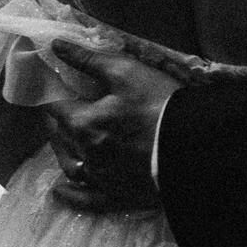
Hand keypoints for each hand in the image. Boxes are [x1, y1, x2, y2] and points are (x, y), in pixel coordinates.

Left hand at [9, 32, 173, 214]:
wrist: (194, 145)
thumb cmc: (159, 103)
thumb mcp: (126, 72)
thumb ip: (89, 60)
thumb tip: (56, 47)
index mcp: (83, 124)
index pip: (55, 108)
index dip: (53, 95)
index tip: (54, 86)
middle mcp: (86, 154)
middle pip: (59, 137)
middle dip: (56, 122)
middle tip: (59, 110)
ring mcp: (101, 178)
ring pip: (69, 166)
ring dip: (61, 152)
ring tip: (62, 142)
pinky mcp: (117, 195)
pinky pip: (86, 199)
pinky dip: (70, 195)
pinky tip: (59, 191)